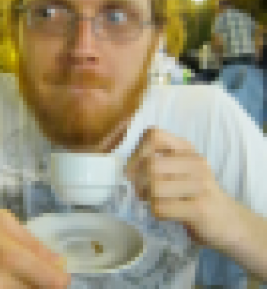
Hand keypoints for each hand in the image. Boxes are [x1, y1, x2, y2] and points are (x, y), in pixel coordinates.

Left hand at [125, 127, 238, 248]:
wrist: (230, 223)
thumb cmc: (196, 194)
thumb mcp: (180, 170)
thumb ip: (158, 162)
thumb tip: (127, 167)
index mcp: (187, 149)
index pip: (154, 135)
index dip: (137, 152)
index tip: (134, 168)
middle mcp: (195, 162)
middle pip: (150, 164)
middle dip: (137, 180)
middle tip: (140, 191)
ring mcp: (200, 185)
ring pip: (154, 186)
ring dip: (146, 197)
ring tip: (152, 201)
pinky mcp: (199, 209)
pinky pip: (162, 207)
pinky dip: (156, 212)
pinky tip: (164, 213)